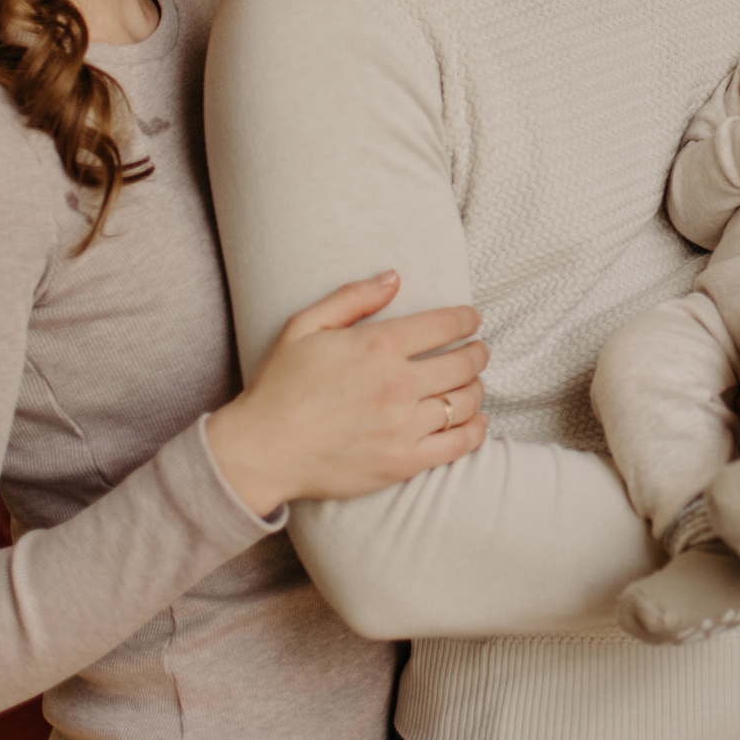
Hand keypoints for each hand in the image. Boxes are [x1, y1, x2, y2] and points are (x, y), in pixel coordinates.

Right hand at [205, 272, 488, 516]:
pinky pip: (460, 443)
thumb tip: (394, 277)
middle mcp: (398, 383)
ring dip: (476, 387)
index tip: (471, 320)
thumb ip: (353, 297)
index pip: (446, 324)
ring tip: (471, 384)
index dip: (467, 319)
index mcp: (378, 345)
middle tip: (477, 351)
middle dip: (478, 352)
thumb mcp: (304, 326)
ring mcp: (404, 425)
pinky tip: (475, 419)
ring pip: (466, 400)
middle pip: (465, 362)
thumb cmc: (280, 386)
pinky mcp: (404, 461)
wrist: (262, 451)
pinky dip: (476, 429)